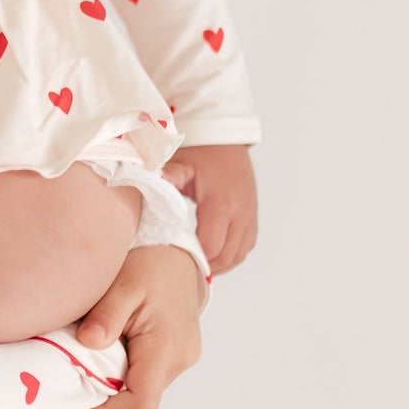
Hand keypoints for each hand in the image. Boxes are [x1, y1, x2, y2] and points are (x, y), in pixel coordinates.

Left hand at [72, 244, 204, 408]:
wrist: (177, 251)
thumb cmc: (151, 264)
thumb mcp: (122, 284)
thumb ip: (106, 316)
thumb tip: (88, 343)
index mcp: (167, 346)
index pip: (142, 401)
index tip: (78, 407)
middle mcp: (181, 358)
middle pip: (142, 397)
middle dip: (108, 397)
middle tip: (75, 383)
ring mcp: (183, 356)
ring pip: (146, 387)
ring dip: (118, 383)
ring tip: (90, 363)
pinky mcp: (180, 352)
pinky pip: (151, 373)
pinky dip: (128, 371)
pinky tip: (110, 352)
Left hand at [160, 142, 257, 272]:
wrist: (226, 139)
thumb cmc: (201, 150)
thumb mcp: (181, 162)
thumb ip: (169, 178)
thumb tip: (155, 183)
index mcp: (222, 203)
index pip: (211, 246)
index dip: (196, 258)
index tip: (178, 259)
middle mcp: (241, 212)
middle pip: (227, 255)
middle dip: (208, 266)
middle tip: (186, 269)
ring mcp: (250, 214)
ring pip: (240, 254)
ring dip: (221, 264)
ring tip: (201, 266)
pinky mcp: (253, 214)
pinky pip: (247, 244)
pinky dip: (233, 254)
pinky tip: (216, 255)